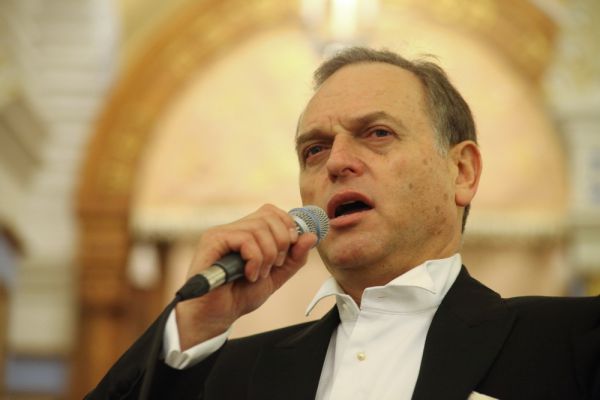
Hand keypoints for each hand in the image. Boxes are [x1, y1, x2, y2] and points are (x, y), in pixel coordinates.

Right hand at [175, 204, 316, 349]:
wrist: (216, 316)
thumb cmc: (240, 295)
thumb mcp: (276, 276)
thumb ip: (294, 257)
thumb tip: (311, 236)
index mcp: (247, 232)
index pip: (272, 211)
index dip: (287, 226)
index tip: (290, 249)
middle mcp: (233, 228)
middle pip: (269, 215)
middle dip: (281, 242)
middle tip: (274, 266)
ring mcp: (222, 232)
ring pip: (259, 228)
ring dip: (268, 256)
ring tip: (259, 274)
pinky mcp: (212, 241)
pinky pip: (246, 239)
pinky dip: (255, 260)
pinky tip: (248, 275)